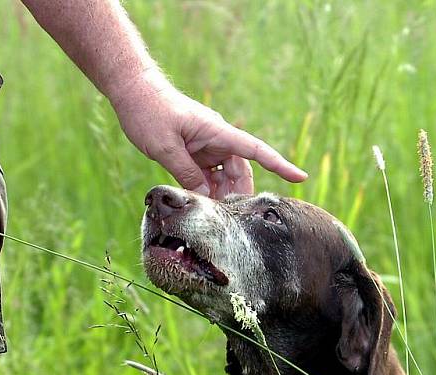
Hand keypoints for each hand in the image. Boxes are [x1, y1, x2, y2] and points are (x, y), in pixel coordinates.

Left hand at [110, 69, 307, 198]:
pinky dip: (205, 191)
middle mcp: (216, 139)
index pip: (256, 150)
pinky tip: (199, 205)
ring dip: (219, 196)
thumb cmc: (149, 114)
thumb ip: (186, 174)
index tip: (301, 177)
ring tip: (211, 216)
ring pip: (223, 177)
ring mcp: (205, 147)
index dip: (279, 164)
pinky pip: (207, 176)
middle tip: (228, 220)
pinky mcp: (193, 153)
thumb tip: (204, 199)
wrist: (134, 93)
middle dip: (238, 195)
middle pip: (240, 171)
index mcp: (217, 132)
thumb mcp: (165, 148)